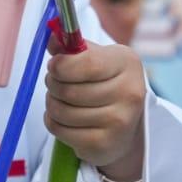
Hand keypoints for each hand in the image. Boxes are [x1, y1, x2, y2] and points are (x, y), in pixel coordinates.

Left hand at [45, 42, 147, 171]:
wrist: (126, 124)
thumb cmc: (105, 83)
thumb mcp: (95, 57)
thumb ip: (72, 46)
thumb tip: (52, 37)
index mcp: (127, 63)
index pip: (88, 64)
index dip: (62, 65)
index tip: (53, 65)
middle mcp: (129, 93)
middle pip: (69, 90)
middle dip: (52, 85)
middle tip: (55, 83)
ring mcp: (119, 122)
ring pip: (61, 111)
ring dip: (51, 104)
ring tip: (59, 101)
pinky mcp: (104, 144)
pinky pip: (60, 131)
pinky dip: (53, 123)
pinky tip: (64, 119)